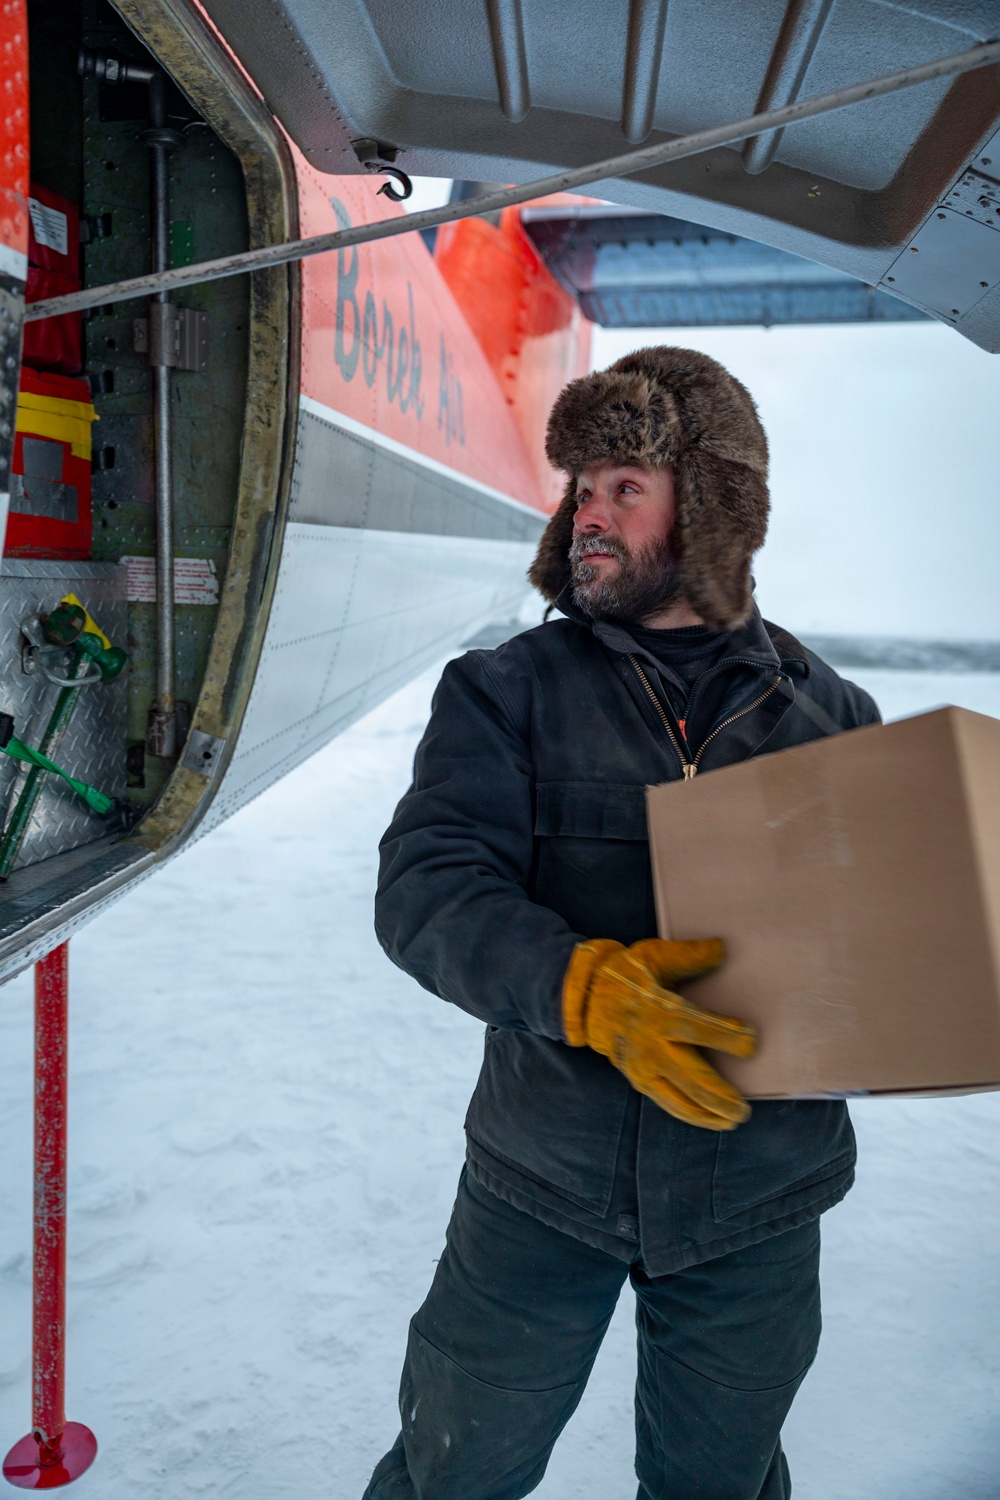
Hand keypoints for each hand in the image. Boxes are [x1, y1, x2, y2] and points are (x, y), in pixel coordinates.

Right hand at [561, 937, 755, 1130]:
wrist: (584, 998)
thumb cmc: (625, 973)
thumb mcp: (654, 955)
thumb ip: (690, 955)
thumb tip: (723, 948)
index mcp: (658, 1010)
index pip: (700, 1028)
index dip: (728, 1037)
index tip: (752, 1042)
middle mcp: (651, 1044)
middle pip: (694, 1078)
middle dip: (722, 1096)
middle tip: (744, 1107)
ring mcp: (643, 1066)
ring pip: (682, 1099)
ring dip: (710, 1112)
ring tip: (735, 1118)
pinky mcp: (638, 1078)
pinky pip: (668, 1103)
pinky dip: (691, 1115)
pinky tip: (711, 1120)